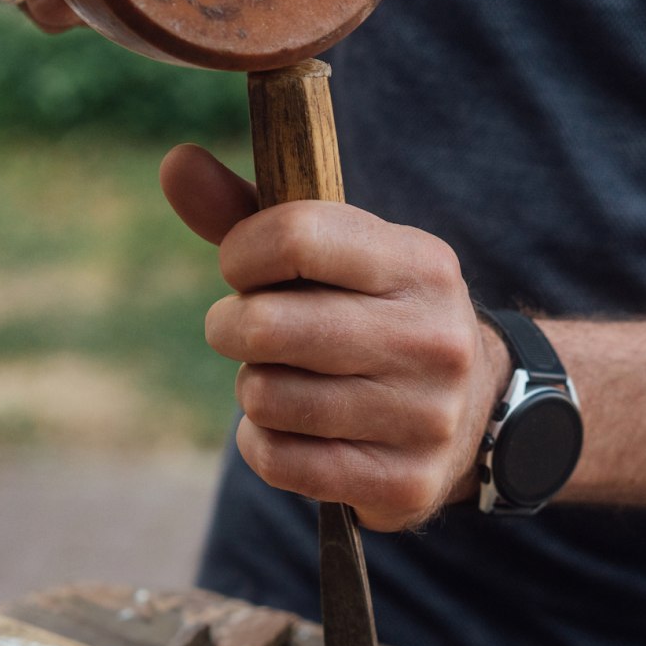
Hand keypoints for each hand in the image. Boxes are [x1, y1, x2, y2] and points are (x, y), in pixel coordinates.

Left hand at [161, 145, 509, 531]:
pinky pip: (279, 460)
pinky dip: (261, 443)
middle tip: (242, 331)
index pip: (298, 237)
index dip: (242, 254)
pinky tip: (288, 429)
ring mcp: (425, 417)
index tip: (242, 269)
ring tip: (282, 380)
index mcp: (421, 265)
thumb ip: (249, 212)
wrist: (472, 411)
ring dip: (253, 390)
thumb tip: (174, 163)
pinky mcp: (405, 482)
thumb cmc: (372, 315)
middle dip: (232, 328)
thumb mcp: (332, 257)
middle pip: (268, 327)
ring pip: (267, 399)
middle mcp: (433, 339)